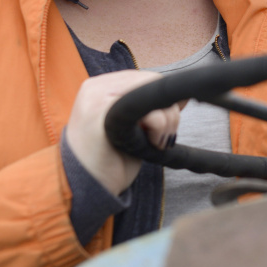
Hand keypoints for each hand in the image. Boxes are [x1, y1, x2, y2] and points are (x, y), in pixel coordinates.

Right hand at [64, 69, 181, 195]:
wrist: (83, 189)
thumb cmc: (108, 160)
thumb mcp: (131, 127)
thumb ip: (150, 107)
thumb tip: (183, 97)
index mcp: (102, 86)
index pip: (147, 77)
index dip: (165, 99)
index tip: (165, 123)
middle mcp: (97, 86)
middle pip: (153, 81)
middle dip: (168, 110)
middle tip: (163, 136)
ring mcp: (97, 98)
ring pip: (154, 95)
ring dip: (167, 122)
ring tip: (154, 141)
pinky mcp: (103, 116)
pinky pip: (151, 114)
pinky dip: (160, 129)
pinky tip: (151, 143)